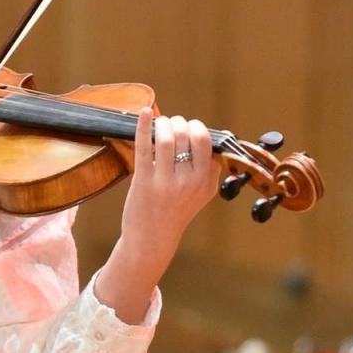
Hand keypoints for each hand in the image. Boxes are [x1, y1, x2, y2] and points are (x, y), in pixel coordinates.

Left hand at [120, 107, 219, 257]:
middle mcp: (189, 182)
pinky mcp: (143, 182)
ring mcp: (166, 182)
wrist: (151, 240)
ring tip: (159, 124)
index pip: (206, 141)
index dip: (196, 128)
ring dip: (163, 123)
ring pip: (167, 138)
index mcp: (206, 182)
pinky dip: (143, 125)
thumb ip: (209, 168)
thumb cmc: (174, 212)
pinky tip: (144, 112)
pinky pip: (144, 146)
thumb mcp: (201, 194)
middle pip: (188, 135)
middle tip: (172, 124)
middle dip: (180, 122)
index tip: (188, 128)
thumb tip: (206, 135)